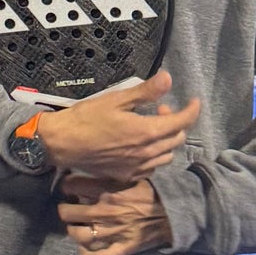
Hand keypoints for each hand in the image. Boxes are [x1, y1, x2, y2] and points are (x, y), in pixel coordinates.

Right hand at [34, 73, 197, 180]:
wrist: (62, 143)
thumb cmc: (86, 118)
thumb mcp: (115, 99)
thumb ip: (145, 92)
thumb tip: (168, 79)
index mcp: (146, 131)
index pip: (182, 122)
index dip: (192, 110)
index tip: (194, 101)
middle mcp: (147, 153)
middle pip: (177, 139)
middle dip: (175, 122)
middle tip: (159, 109)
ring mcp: (138, 167)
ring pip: (167, 155)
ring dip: (166, 140)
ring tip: (151, 128)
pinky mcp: (128, 175)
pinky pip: (153, 168)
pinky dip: (154, 156)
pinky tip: (141, 147)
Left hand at [57, 175, 174, 254]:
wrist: (173, 212)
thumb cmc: (151, 192)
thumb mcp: (128, 175)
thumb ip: (108, 175)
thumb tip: (90, 170)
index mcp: (107, 190)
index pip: (71, 185)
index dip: (66, 185)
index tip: (69, 187)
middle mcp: (105, 211)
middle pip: (68, 213)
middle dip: (65, 210)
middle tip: (69, 208)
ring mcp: (113, 232)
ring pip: (79, 235)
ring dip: (74, 231)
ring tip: (76, 227)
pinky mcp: (123, 248)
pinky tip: (84, 249)